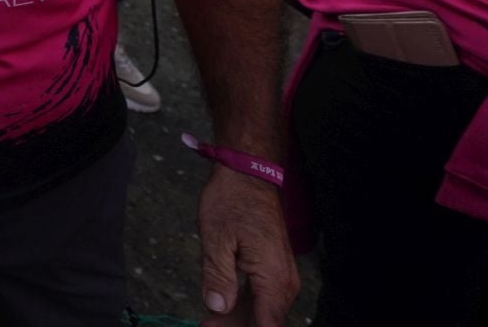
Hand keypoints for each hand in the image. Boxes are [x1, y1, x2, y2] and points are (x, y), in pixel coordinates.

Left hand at [196, 168, 297, 325]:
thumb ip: (218, 276)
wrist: (249, 175)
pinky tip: (218, 311)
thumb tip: (217, 308)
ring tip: (207, 323)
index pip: (266, 326)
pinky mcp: (273, 272)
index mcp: (273, 277)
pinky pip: (260, 300)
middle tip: (204, 326)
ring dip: (236, 322)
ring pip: (261, 314)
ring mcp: (280, 277)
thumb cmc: (232, 200)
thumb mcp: (216, 237)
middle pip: (263, 323)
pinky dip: (240, 309)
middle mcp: (283, 282)